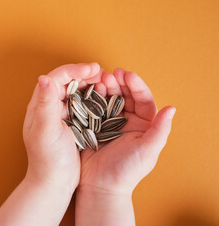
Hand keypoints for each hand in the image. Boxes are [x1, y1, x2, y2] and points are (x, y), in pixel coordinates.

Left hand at [23, 62, 100, 190]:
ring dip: (89, 84)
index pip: (56, 78)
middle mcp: (48, 106)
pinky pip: (82, 104)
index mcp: (40, 105)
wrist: (54, 182)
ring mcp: (60, 114)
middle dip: (84, 74)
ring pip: (75, 91)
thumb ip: (45, 105)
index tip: (92, 69)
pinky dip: (93, 98)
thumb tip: (44, 78)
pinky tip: (104, 98)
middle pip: (67, 81)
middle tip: (101, 74)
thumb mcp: (46, 132)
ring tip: (105, 82)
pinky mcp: (71, 123)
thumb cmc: (48, 159)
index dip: (74, 70)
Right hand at [79, 68, 175, 194]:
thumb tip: (171, 108)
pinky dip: (92, 98)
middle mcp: (127, 121)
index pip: (143, 100)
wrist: (100, 186)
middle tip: (110, 74)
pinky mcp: (93, 126)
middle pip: (125, 96)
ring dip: (105, 88)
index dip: (136, 86)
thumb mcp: (147, 150)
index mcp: (143, 125)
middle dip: (118, 83)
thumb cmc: (127, 171)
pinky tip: (89, 90)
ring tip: (99, 80)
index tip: (127, 74)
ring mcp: (109, 122)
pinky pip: (94, 108)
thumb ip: (160, 130)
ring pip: (109, 99)